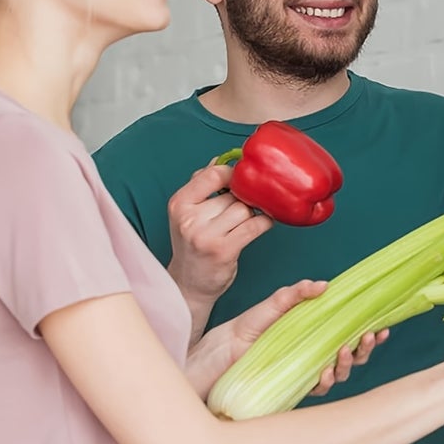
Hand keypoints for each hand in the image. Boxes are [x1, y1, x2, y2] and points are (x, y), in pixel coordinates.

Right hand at [167, 163, 273, 317]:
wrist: (188, 284)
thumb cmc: (193, 246)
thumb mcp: (187, 214)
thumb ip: (202, 187)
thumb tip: (222, 159)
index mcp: (179, 204)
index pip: (212, 175)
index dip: (232, 174)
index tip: (241, 179)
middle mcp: (189, 219)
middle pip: (232, 194)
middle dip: (243, 200)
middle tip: (246, 207)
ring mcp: (205, 236)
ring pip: (244, 209)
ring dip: (254, 213)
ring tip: (251, 219)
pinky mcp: (224, 250)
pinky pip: (254, 226)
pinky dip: (264, 223)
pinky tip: (264, 224)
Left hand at [186, 278, 386, 401]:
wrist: (219, 353)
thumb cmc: (245, 329)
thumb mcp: (273, 305)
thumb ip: (296, 294)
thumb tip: (323, 284)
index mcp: (315, 335)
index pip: (350, 335)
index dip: (370, 334)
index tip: (381, 326)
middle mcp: (315, 355)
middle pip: (353, 356)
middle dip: (366, 349)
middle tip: (369, 336)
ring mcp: (305, 372)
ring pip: (340, 373)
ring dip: (349, 363)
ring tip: (345, 351)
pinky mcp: (293, 387)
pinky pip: (318, 389)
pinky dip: (325, 381)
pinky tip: (325, 372)